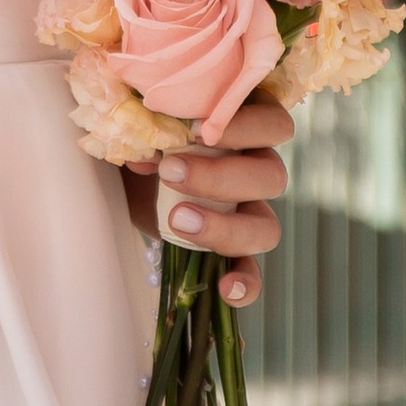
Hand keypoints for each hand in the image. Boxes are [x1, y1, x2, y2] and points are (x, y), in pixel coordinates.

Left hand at [122, 95, 291, 306]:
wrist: (131, 171)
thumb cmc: (147, 127)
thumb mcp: (149, 116)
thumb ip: (154, 120)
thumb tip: (149, 149)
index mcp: (249, 123)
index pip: (274, 123)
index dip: (243, 127)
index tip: (194, 131)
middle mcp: (259, 166)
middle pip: (272, 176)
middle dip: (220, 178)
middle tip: (169, 173)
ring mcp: (251, 211)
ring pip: (266, 227)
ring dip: (225, 228)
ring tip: (177, 220)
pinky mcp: (233, 249)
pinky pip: (254, 271)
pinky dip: (245, 283)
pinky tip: (224, 288)